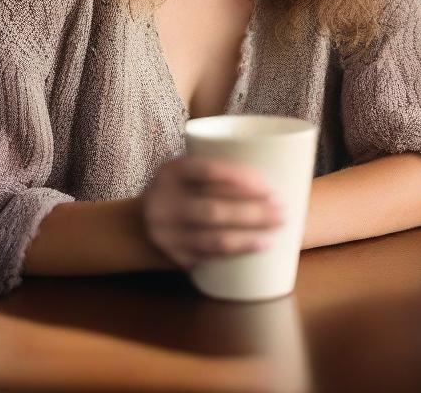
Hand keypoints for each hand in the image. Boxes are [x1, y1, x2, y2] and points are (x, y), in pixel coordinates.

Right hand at [140, 154, 285, 270]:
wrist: (139, 222)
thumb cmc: (181, 189)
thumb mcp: (186, 171)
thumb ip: (217, 169)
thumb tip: (275, 164)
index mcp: (172, 170)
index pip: (208, 171)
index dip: (240, 179)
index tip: (269, 187)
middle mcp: (163, 200)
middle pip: (214, 210)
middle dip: (253, 214)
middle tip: (281, 212)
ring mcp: (165, 231)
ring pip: (213, 239)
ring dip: (248, 239)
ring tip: (273, 234)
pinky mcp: (171, 255)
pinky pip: (207, 257)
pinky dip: (233, 253)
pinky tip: (254, 249)